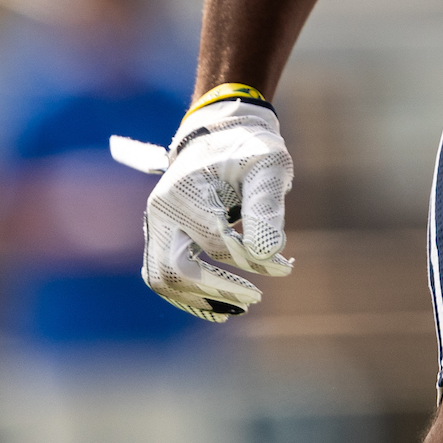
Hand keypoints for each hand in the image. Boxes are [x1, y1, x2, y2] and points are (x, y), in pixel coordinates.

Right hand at [115, 97, 294, 321]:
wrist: (220, 134)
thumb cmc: (248, 148)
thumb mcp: (267, 166)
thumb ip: (267, 205)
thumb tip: (269, 254)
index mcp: (186, 190)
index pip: (217, 240)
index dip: (252, 260)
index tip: (285, 266)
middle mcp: (162, 210)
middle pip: (174, 269)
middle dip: (217, 289)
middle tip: (255, 298)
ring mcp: (157, 224)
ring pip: (163, 278)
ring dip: (198, 299)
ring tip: (238, 308)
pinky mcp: (161, 235)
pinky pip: (164, 274)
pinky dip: (189, 295)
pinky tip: (220, 305)